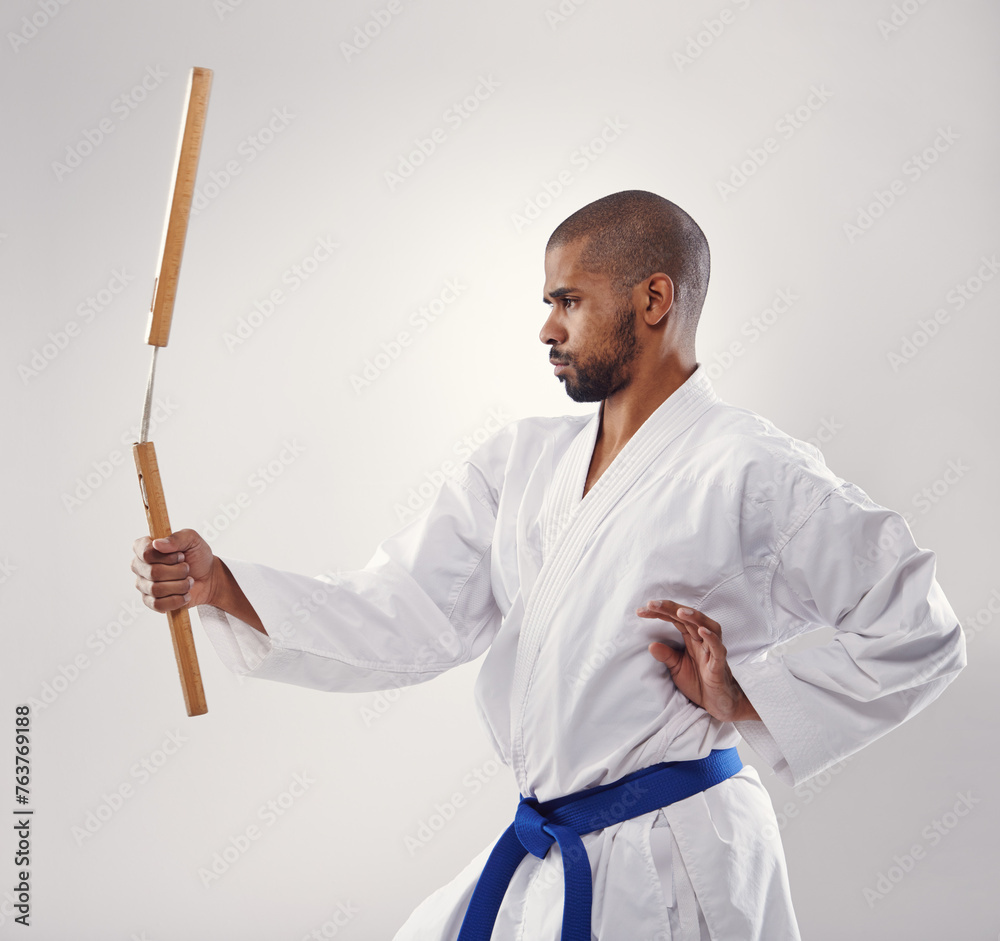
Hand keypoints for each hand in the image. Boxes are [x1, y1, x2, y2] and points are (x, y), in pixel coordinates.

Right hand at [131, 528, 218, 612]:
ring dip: (180, 586)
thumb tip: (157, 544)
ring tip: (189, 581)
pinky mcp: (150, 601)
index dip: (166, 556)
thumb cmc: (197, 556)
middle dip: (178, 571)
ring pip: (156, 589)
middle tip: (187, 568)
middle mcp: (140, 566)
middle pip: (153, 572)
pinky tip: (185, 595)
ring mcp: (143, 585)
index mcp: (145, 547)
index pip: (144, 552)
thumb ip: (177, 538)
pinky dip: (177, 600)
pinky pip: (158, 604)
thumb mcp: (193, 540)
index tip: (181, 555)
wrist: (209, 577)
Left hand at [637, 600, 758, 721]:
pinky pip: (717, 648)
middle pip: (688, 617)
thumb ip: (666, 656)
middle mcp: (702, 640)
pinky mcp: (720, 664)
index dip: (659, 612)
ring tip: (679, 611)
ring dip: (694, 617)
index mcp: (691, 638)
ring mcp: (712, 650)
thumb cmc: (699, 682)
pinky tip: (701, 631)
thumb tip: (650, 645)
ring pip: (707, 626)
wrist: (717, 703)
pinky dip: (711, 638)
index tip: (640, 611)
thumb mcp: (676, 668)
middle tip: (651, 604)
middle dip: (670, 608)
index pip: (675, 619)